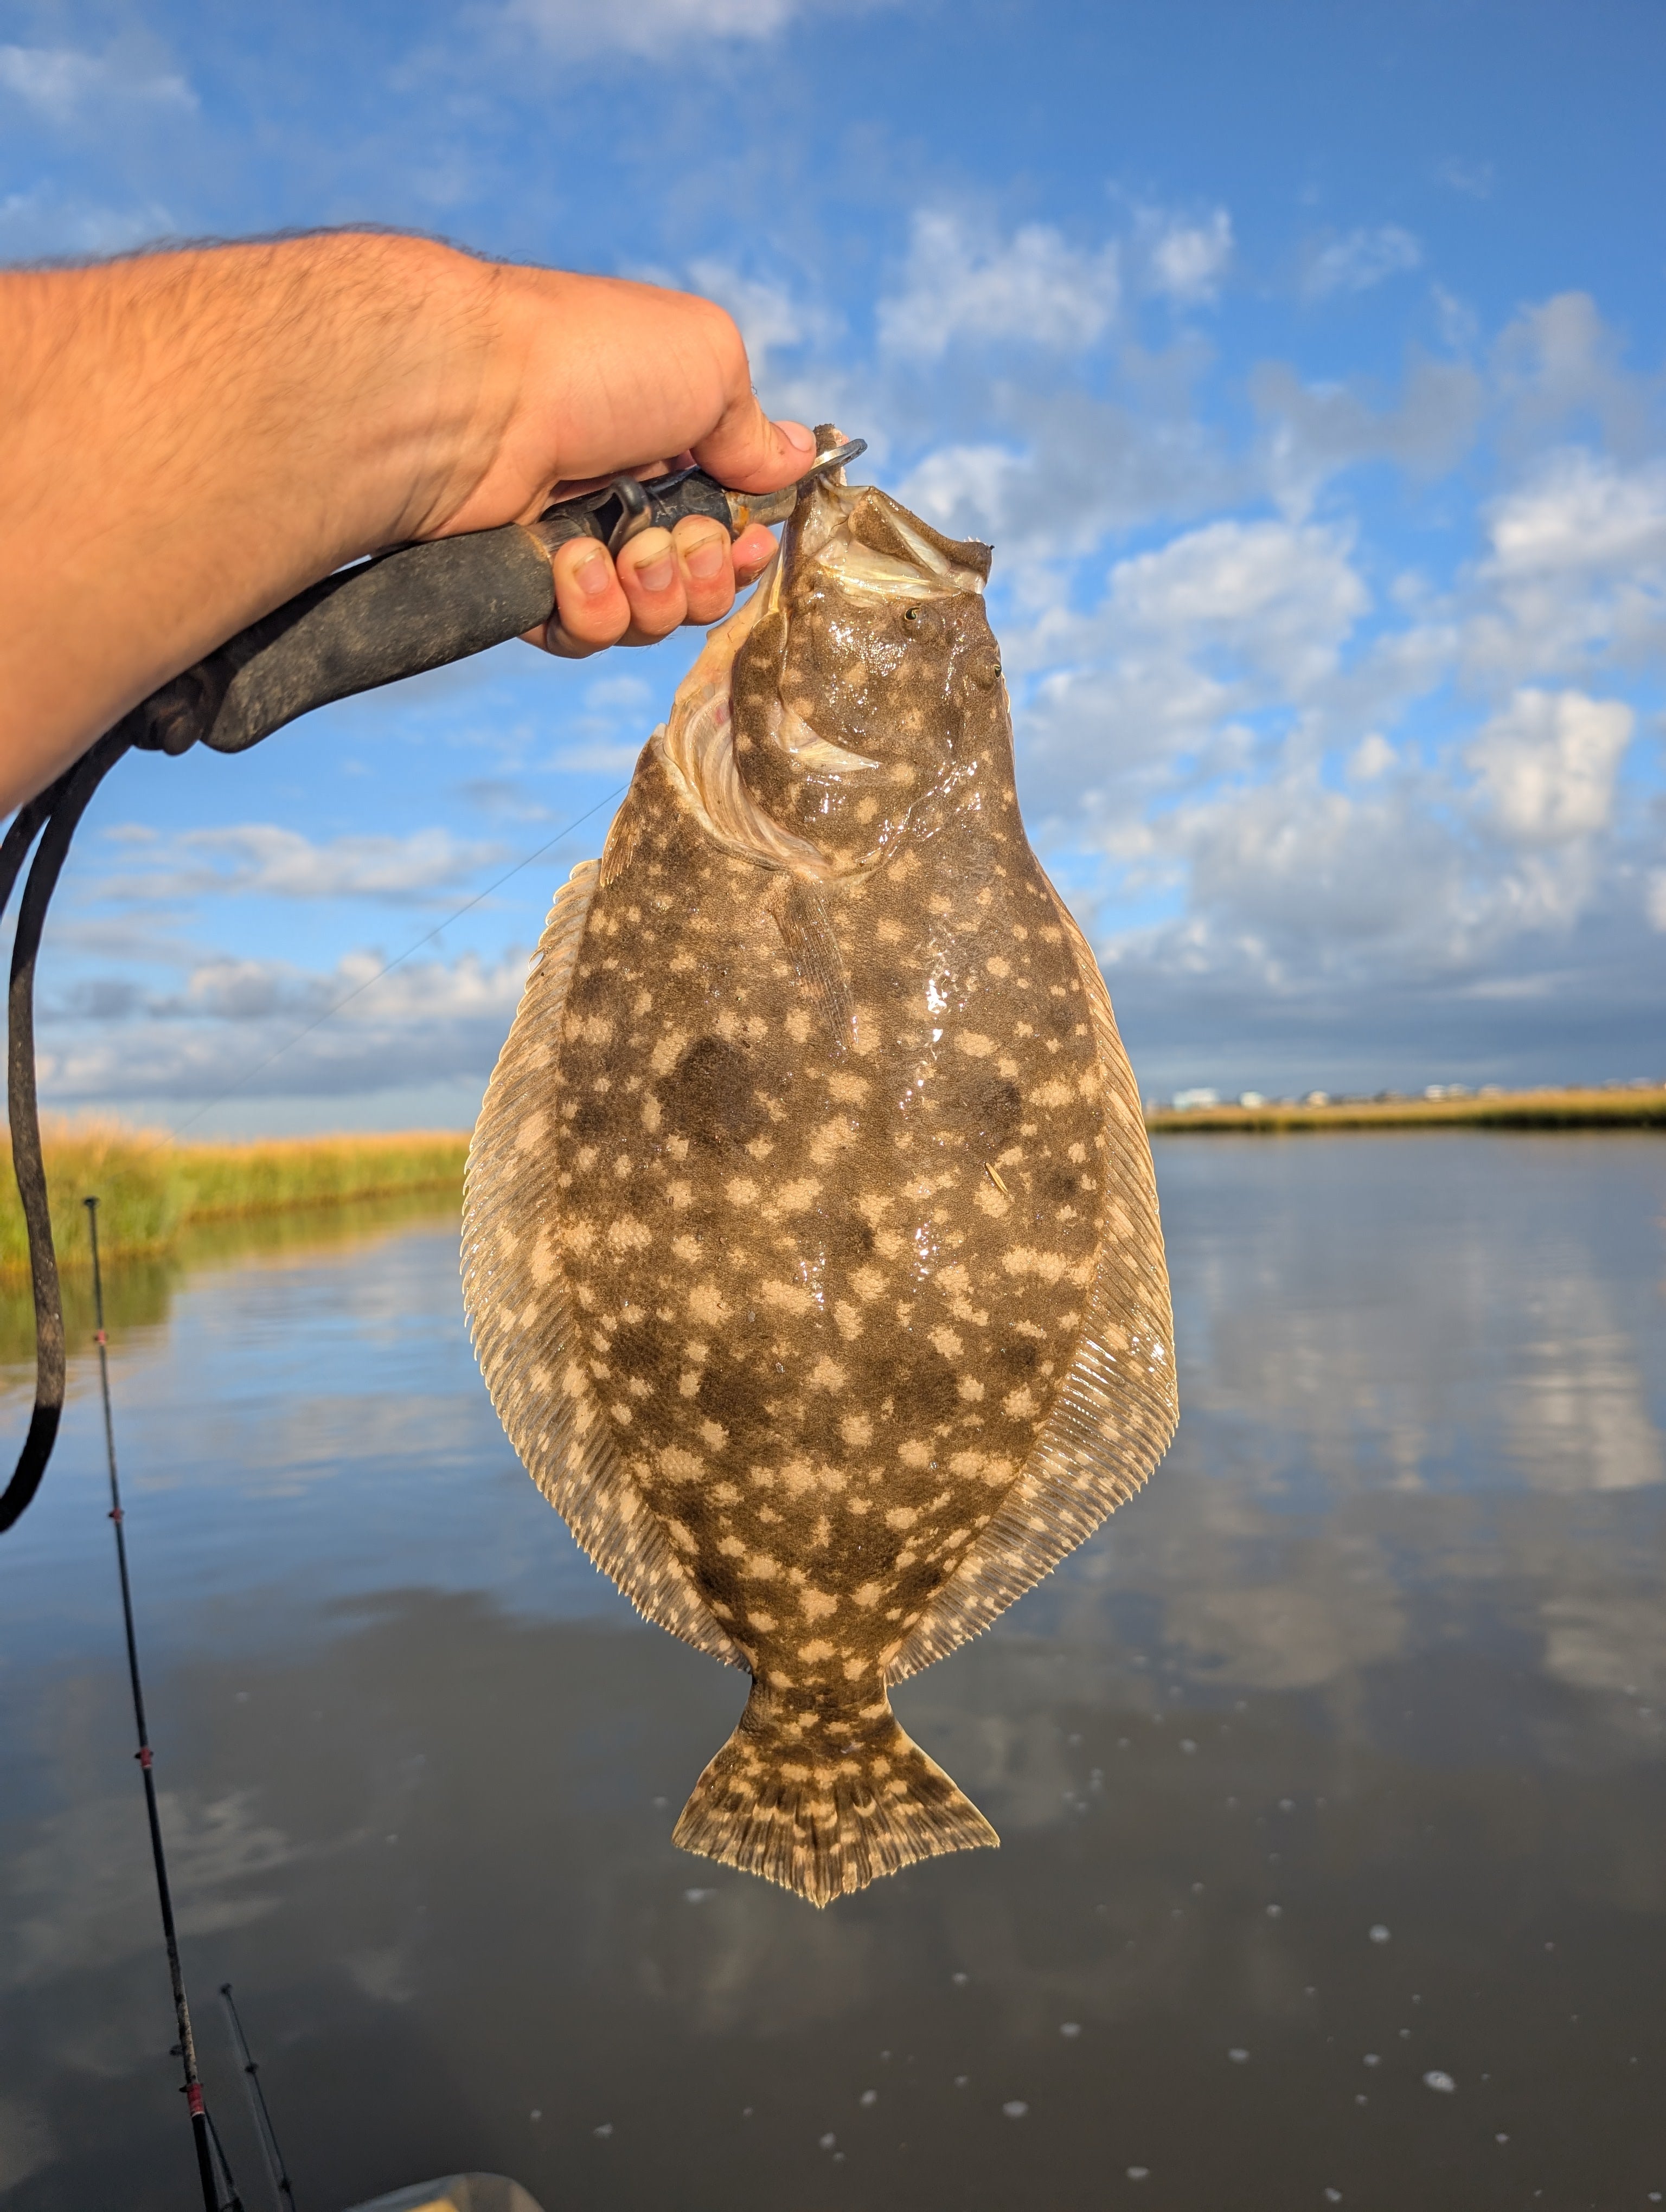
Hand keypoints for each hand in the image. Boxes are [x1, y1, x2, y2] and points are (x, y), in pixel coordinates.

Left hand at [415, 263, 811, 657]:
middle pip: (699, 586)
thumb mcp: (708, 360)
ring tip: (623, 552)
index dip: (747, 547)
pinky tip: (573, 566)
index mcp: (671, 445)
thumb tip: (797, 457)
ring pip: (649, 620)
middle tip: (674, 538)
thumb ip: (755, 426)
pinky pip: (586, 636)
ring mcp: (578, 545)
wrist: (475, 396)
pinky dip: (592, 611)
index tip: (751, 540)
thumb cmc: (591, 359)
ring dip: (653, 595)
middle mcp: (626, 498)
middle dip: (704, 576)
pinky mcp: (531, 588)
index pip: (731, 526)